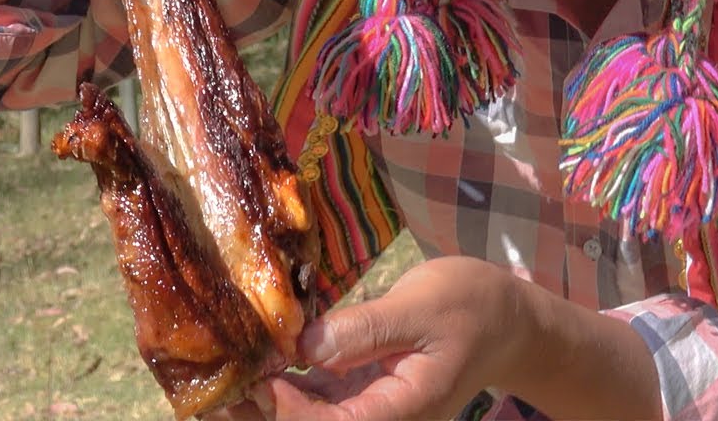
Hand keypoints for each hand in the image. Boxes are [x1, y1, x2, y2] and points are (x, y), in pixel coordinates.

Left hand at [219, 257, 523, 420]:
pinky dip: (279, 383)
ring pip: (306, 414)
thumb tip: (304, 345)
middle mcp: (381, 415)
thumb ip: (363, 329)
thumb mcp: (418, 308)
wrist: (507, 320)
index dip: (285, 409)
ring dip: (262, 402)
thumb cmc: (470, 306)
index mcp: (402, 407)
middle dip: (261, 412)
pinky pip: (313, 394)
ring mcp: (368, 404)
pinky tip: (248, 366)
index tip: (251, 380)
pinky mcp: (358, 387)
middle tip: (210, 393)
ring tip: (215, 383)